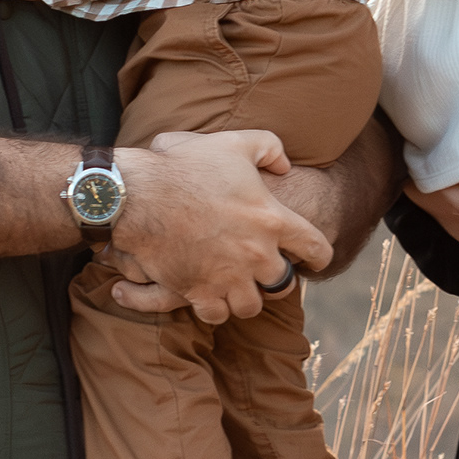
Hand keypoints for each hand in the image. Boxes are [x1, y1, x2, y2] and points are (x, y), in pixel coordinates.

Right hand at [108, 130, 328, 324]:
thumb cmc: (185, 166)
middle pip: (282, 283)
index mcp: (271, 219)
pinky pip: (217, 315)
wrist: (138, 195)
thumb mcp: (233, 143)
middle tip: (263, 273)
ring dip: (246, 298)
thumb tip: (285, 165)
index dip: (320, 256)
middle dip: (275, 280)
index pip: (314, 247)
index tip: (316, 261)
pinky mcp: (198, 291)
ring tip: (237, 288)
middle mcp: (256, 254)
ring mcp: (228, 276)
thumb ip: (269, 148)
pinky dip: (215, 308)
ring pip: (251, 306)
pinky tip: (209, 297)